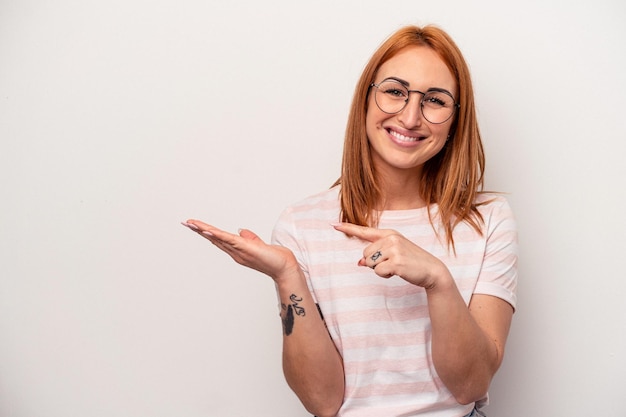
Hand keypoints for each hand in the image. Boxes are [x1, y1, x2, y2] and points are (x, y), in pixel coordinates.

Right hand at [182, 220, 299, 282]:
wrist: (285, 267)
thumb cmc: (275, 258)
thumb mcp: (259, 244)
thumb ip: (249, 238)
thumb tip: (241, 231)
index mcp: (237, 250)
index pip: (219, 239)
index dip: (206, 232)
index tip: (195, 226)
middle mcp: (235, 252)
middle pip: (214, 239)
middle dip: (199, 230)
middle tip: (186, 222)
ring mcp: (239, 251)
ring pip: (218, 238)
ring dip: (203, 231)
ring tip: (191, 224)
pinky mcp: (245, 248)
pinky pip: (228, 240)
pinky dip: (217, 235)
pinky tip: (208, 230)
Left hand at [333, 222, 448, 288]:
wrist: (432, 270)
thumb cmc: (411, 262)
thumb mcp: (394, 253)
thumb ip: (376, 255)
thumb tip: (359, 263)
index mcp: (389, 233)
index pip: (365, 230)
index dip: (348, 228)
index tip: (333, 224)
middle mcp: (391, 238)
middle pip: (365, 254)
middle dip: (374, 263)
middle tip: (392, 263)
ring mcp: (394, 249)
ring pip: (370, 263)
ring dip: (380, 269)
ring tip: (396, 267)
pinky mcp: (396, 261)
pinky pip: (378, 271)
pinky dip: (385, 275)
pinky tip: (398, 272)